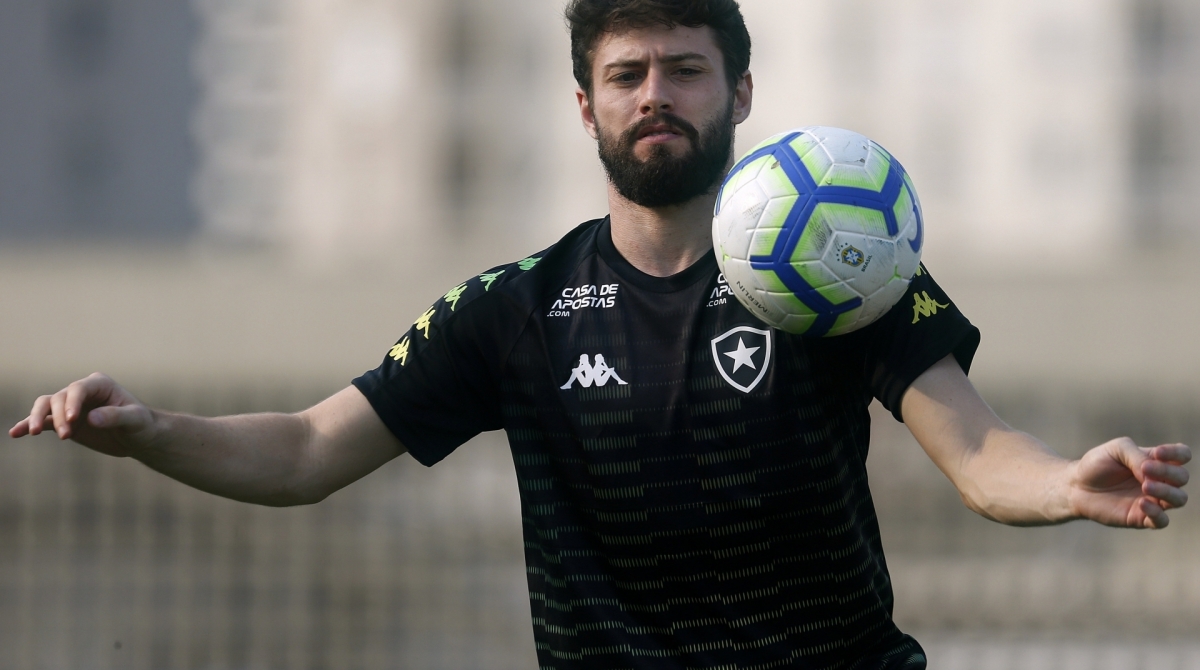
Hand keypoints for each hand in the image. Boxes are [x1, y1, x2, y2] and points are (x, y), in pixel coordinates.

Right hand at [8, 373, 155, 457]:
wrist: (138, 437)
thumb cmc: (141, 424)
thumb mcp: (135, 420)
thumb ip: (115, 417)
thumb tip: (90, 418)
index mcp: (100, 384)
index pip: (78, 389)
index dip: (72, 402)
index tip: (72, 420)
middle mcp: (82, 391)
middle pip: (59, 398)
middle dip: (59, 416)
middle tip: (66, 436)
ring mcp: (71, 406)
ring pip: (46, 406)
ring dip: (37, 418)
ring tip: (33, 432)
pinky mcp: (64, 421)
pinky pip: (44, 420)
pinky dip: (28, 425)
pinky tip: (15, 433)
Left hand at [1069, 437, 1189, 528]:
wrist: (1075, 486)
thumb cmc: (1096, 464)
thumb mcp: (1116, 449)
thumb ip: (1137, 455)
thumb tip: (1151, 472)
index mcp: (1155, 461)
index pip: (1182, 455)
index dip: (1177, 454)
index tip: (1157, 453)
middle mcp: (1159, 481)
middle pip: (1182, 478)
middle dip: (1167, 472)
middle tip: (1144, 469)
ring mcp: (1153, 500)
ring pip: (1179, 499)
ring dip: (1166, 492)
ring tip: (1145, 486)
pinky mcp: (1142, 518)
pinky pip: (1162, 521)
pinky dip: (1157, 513)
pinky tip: (1142, 503)